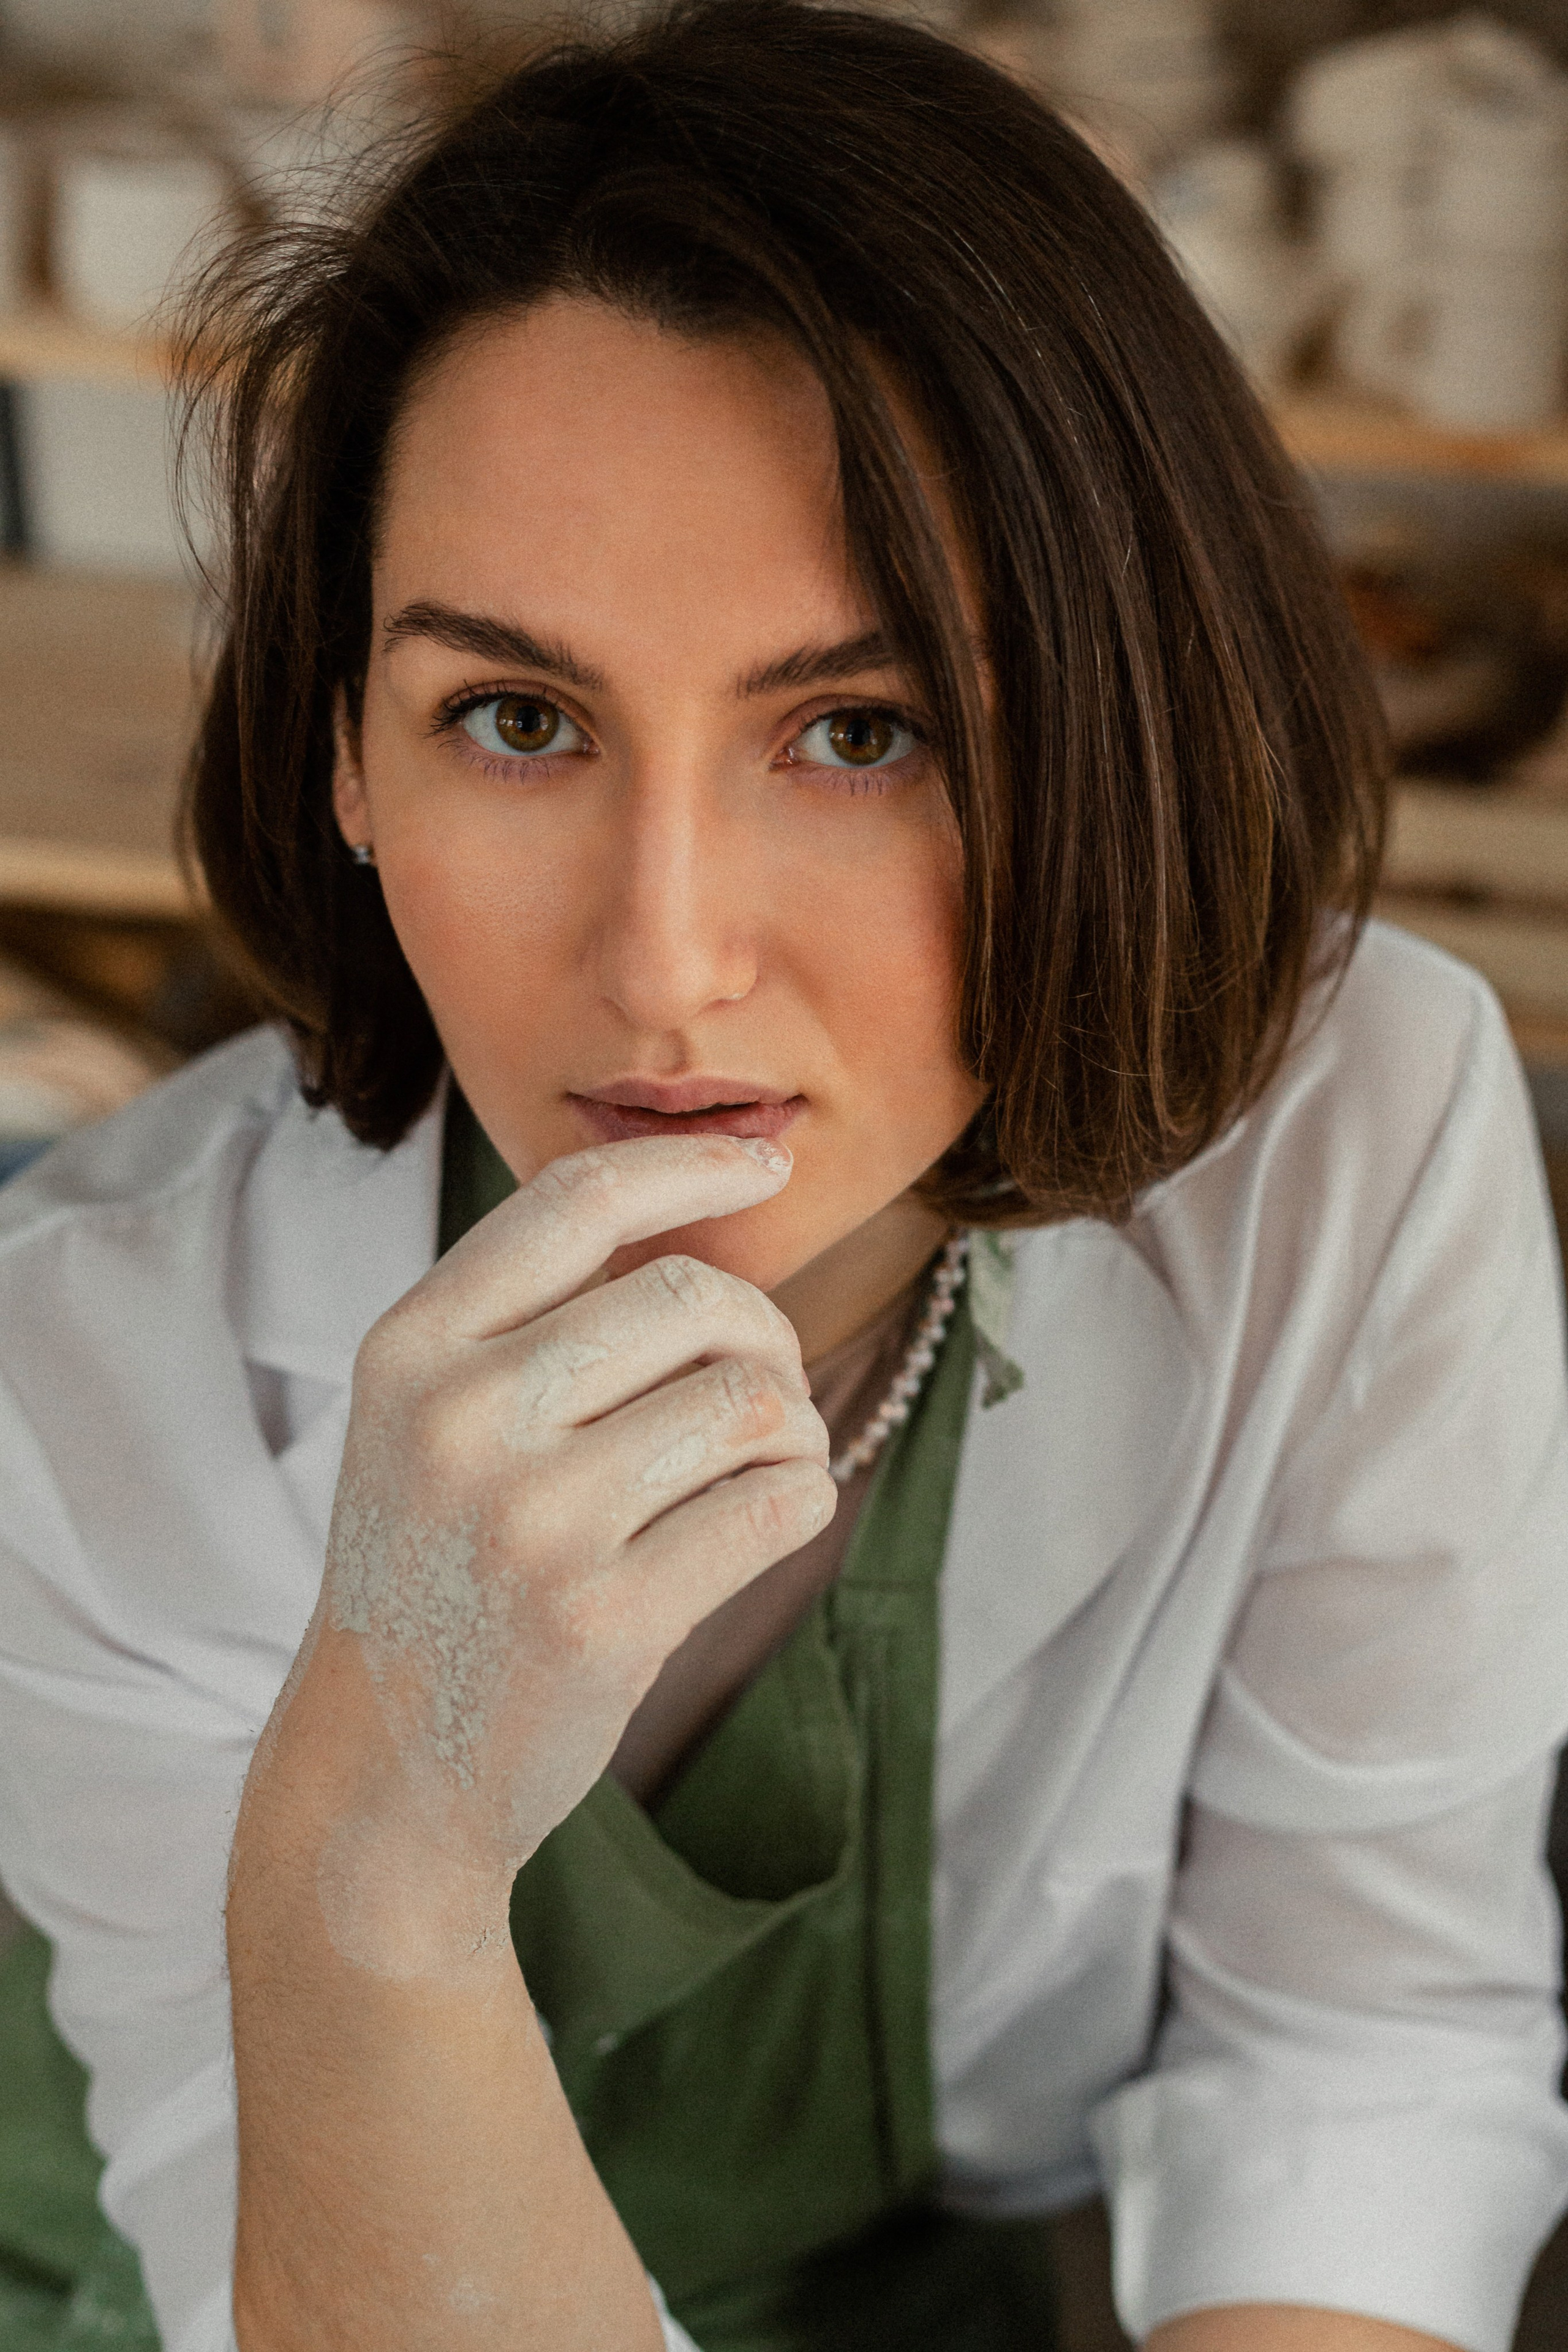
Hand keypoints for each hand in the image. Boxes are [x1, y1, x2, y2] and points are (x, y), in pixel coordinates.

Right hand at [313, 1132, 832, 1913]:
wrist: (383, 1768)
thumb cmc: (435, 1572)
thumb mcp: (425, 1420)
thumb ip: (529, 1321)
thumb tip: (704, 1202)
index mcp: (412, 1348)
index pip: (578, 1200)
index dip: (694, 1164)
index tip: (768, 1165)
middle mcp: (462, 1418)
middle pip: (694, 1299)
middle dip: (760, 1337)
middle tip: (755, 1394)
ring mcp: (532, 1521)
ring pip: (752, 1402)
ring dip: (791, 1428)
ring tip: (760, 1464)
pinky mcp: (605, 1617)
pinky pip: (777, 1505)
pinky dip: (799, 1500)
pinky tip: (760, 1520)